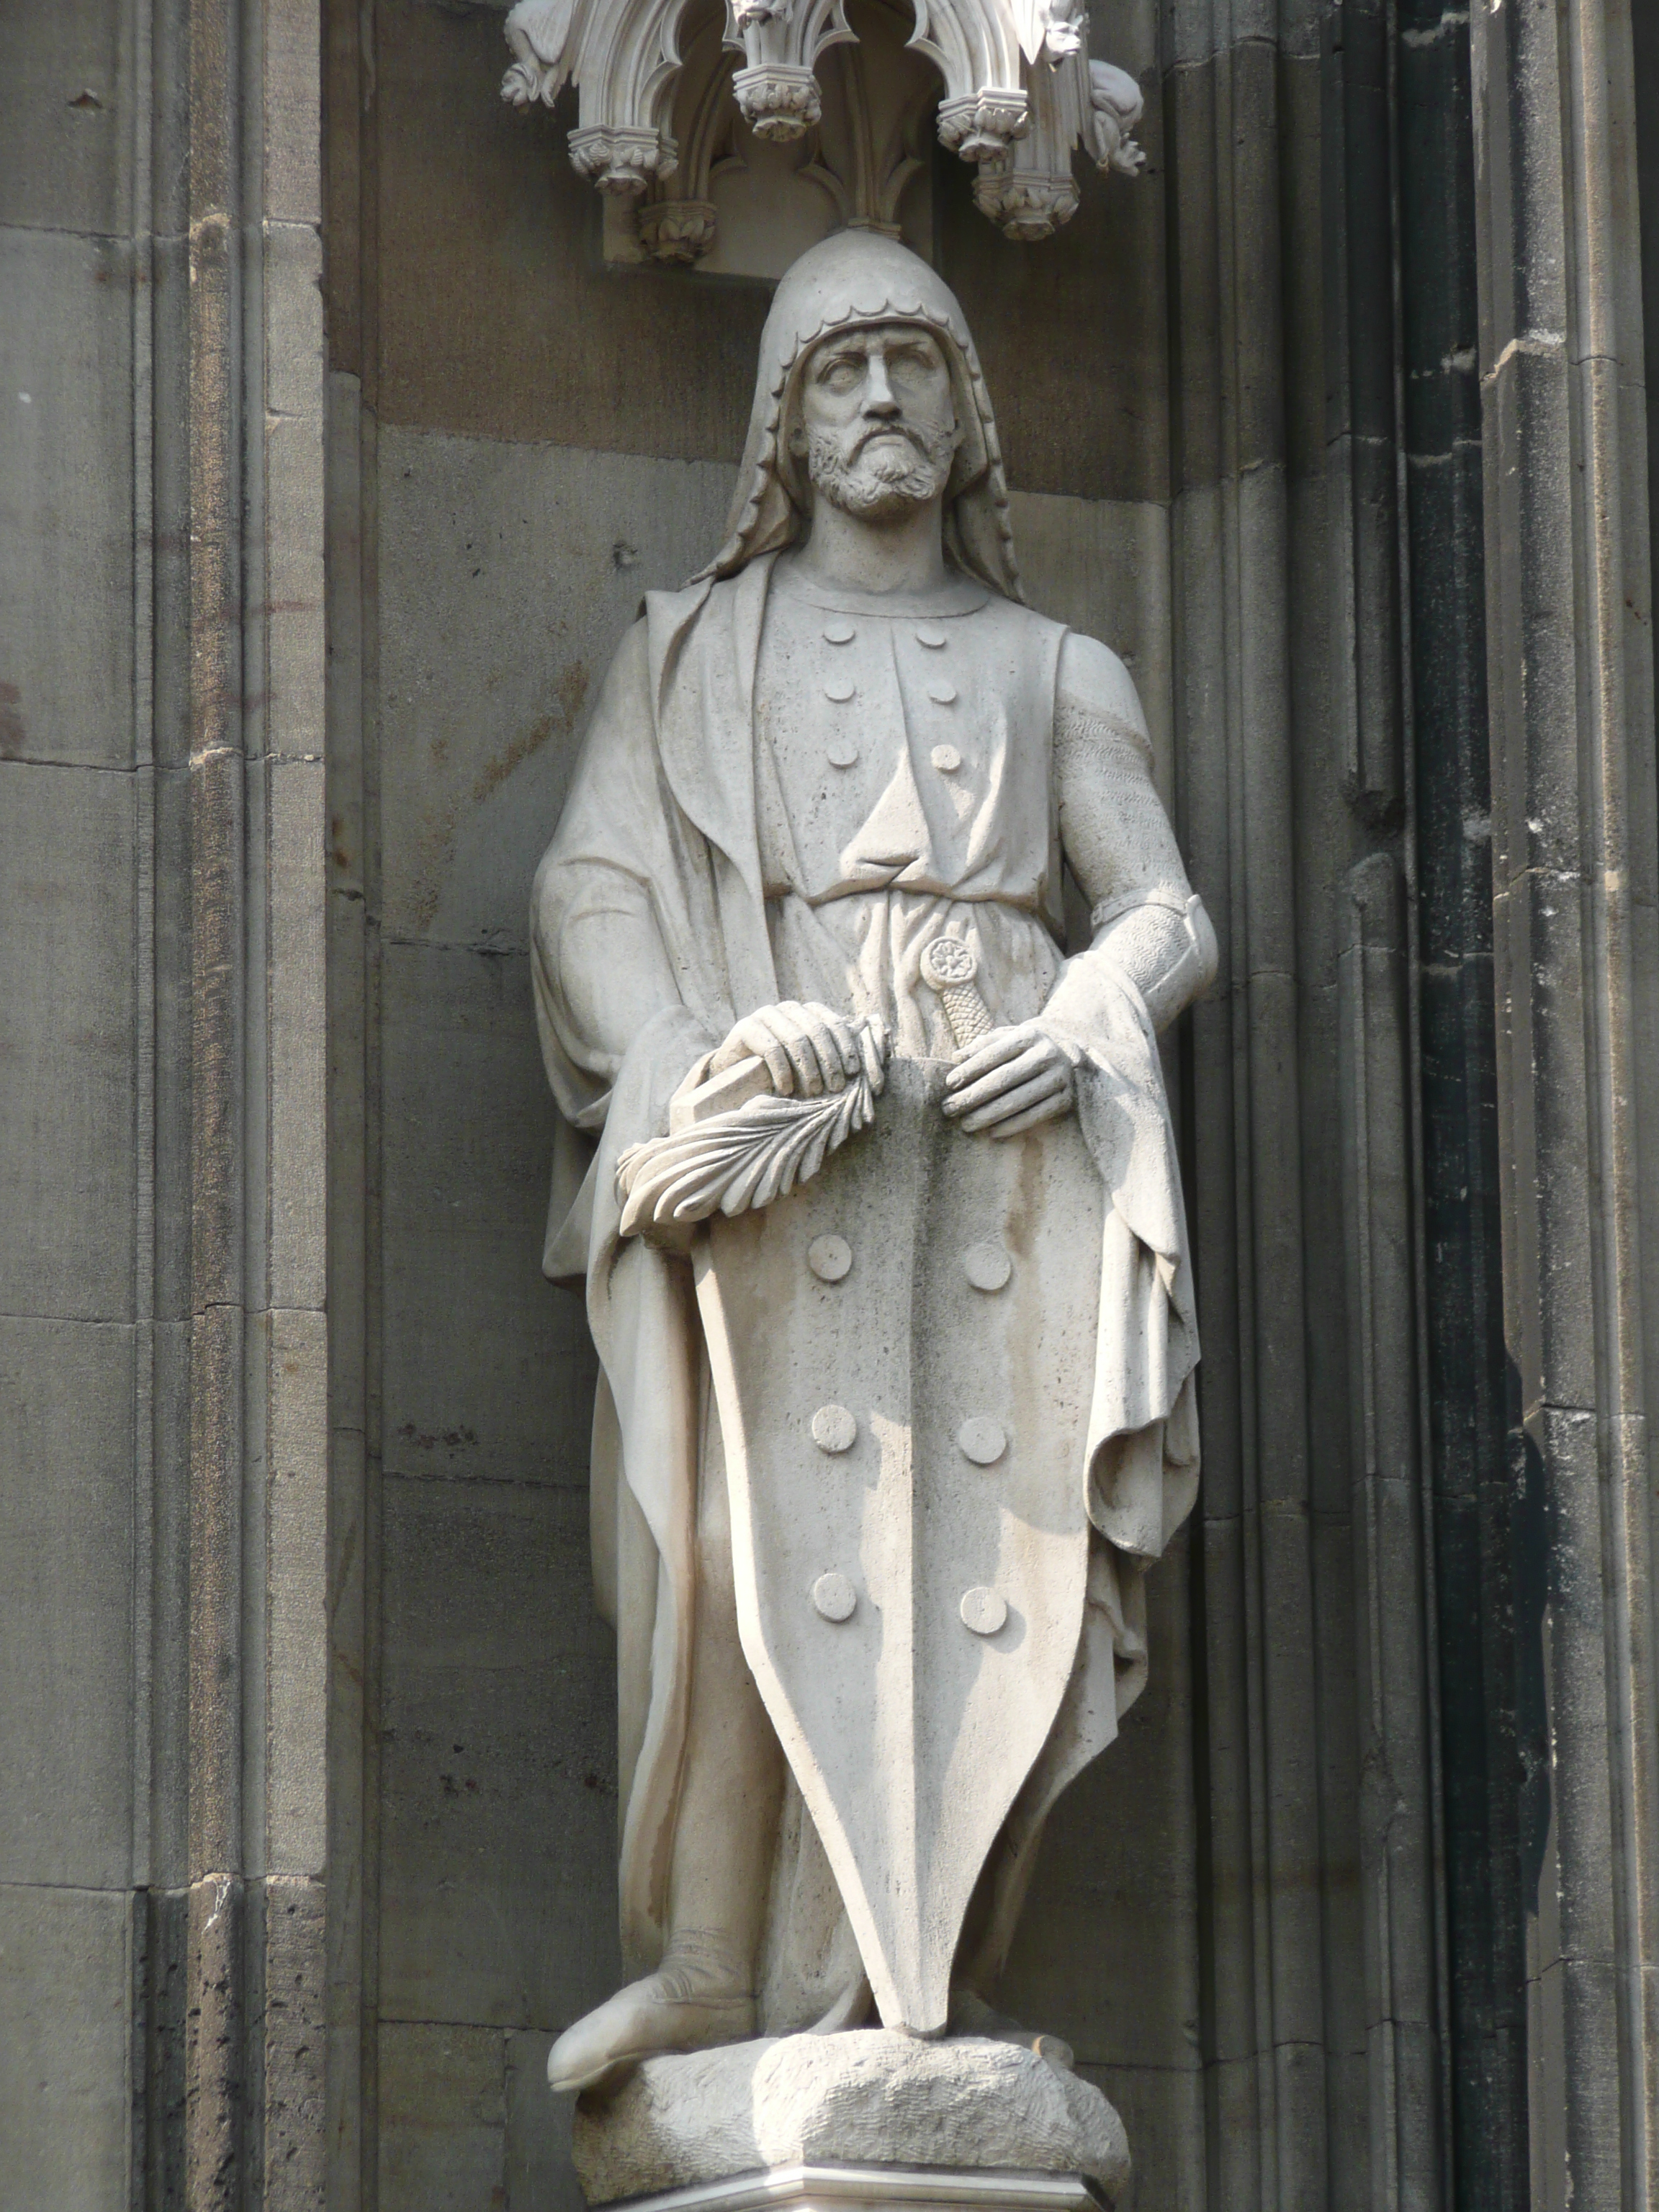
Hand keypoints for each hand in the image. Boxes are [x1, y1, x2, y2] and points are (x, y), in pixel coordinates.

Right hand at [709, 1000, 878, 1097]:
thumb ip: (834, 1063)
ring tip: (812, 1093)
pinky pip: (772, 1048)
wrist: (734, 1075)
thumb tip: (873, 1076)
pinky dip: (783, 1071)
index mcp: (809, 1013)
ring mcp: (766, 1015)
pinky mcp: (746, 1027)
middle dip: (829, 1062)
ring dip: (808, 1069)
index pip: (834, 1024)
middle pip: (817, 1031)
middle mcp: (789, 1009)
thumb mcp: (809, 1066)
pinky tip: (786, 1090)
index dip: (846, 1048)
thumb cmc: (781, 1073)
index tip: (852, 1073)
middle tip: (833, 1089)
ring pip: (796, 1039)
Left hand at [942, 1022, 1074, 1136]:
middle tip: (949, 1109)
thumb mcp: (1008, 1039)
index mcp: (1030, 1036)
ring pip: (1017, 1100)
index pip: (993, 1054)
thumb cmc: (1026, 1050)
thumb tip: (956, 1057)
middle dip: (972, 1096)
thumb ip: (983, 1045)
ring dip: (988, 1115)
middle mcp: (1047, 1054)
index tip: (949, 1084)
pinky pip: (1034, 1116)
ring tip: (966, 1124)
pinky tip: (991, 1133)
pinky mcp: (1065, 1099)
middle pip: (1003, 1079)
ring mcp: (1059, 1078)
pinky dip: (1012, 1126)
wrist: (1069, 1060)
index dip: (969, 1069)